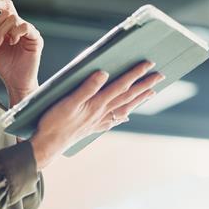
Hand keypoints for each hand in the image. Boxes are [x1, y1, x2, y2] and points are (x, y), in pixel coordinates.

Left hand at [0, 0, 42, 101]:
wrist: (14, 81)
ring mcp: (29, 32)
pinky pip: (26, 27)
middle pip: (8, 12)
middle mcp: (21, 26)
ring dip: (1, 31)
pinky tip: (11, 43)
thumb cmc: (5, 64)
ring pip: (14, 18)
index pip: (5, 7)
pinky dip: (15, 33)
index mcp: (10, 26)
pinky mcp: (36, 39)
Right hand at [29, 60, 164, 169]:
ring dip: (138, 99)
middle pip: (128, 97)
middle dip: (144, 85)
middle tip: (160, 76)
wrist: (48, 144)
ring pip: (124, 108)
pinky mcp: (92, 127)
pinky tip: (126, 117)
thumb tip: (104, 73)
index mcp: (97, 103)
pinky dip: (122, 117)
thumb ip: (87, 87)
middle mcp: (102, 112)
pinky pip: (113, 120)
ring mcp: (98, 121)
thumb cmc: (55, 121)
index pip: (121, 85)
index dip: (135, 74)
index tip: (148, 64)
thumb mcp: (68, 101)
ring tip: (151, 92)